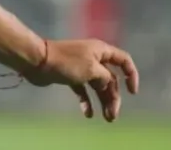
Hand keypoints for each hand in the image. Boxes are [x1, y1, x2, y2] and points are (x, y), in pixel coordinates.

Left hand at [24, 39, 138, 121]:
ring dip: (103, 101)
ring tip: (107, 118)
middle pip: (111, 78)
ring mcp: (82, 67)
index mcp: (101, 51)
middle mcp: (94, 57)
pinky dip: (86, 100)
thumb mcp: (92, 69)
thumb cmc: (68, 62)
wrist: (39, 61)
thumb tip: (108, 84)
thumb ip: (106, 77)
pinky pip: (83, 89)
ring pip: (98, 85)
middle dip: (113, 97)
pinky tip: (87, 113)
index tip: (132, 93)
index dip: (131, 75)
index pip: (123, 60)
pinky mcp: (71, 75)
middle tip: (112, 116)